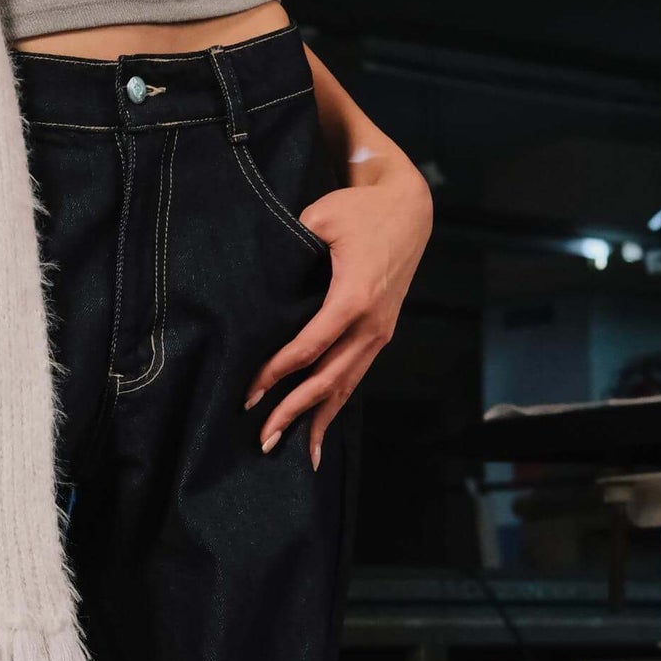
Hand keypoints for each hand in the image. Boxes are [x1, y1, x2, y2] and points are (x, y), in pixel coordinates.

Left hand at [243, 158, 432, 468]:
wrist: (410, 209)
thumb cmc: (360, 210)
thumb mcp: (320, 219)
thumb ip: (289, 247)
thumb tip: (251, 279)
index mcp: (354, 298)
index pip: (309, 347)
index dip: (277, 373)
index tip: (250, 394)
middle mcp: (370, 325)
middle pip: (327, 380)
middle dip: (293, 411)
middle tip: (263, 439)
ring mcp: (378, 334)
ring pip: (344, 387)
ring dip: (316, 420)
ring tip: (289, 451)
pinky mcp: (380, 336)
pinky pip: (355, 378)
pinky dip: (335, 407)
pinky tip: (318, 433)